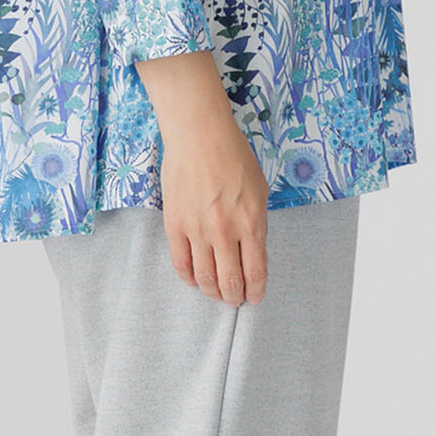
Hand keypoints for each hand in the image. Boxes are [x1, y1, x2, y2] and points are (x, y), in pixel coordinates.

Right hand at [135, 49, 268, 305]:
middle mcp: (226, 232)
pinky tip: (195, 280)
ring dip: (212, 292)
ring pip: (205, 277)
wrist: (200, 136)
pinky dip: (189, 277)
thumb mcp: (259, 191)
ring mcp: (198, 230)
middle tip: (235, 300)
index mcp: (252, 223)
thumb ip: (257, 223)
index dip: (256, 291)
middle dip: (234, 297)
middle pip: (230, 281)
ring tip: (216, 294)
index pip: (256, 272)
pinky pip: (181, 263)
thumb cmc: (233, 157)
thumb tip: (252, 250)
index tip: (254, 297)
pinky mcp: (175, 225)